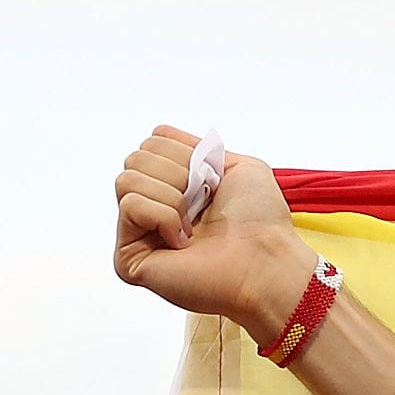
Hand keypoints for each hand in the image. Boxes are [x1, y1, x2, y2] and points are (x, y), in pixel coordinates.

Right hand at [111, 126, 315, 340]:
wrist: (267, 261)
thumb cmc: (263, 222)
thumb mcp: (240, 167)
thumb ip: (199, 147)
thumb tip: (160, 133)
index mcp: (176, 187)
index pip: (152, 143)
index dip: (186, 154)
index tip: (213, 181)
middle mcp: (154, 209)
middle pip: (135, 158)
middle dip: (177, 174)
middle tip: (204, 205)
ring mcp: (138, 234)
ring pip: (127, 179)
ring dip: (172, 196)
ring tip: (194, 225)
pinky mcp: (128, 257)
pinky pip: (131, 206)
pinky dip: (163, 216)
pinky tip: (183, 242)